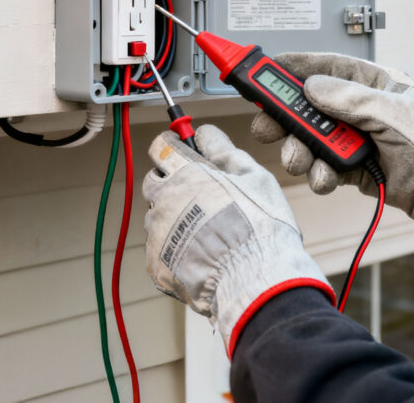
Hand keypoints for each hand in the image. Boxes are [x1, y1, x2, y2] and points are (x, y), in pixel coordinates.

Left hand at [143, 124, 334, 354]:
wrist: (254, 279)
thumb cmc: (260, 227)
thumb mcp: (254, 176)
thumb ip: (225, 151)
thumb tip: (205, 133)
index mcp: (186, 173)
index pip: (161, 146)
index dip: (170, 144)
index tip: (176, 146)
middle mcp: (164, 200)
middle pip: (154, 181)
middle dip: (170, 182)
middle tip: (198, 193)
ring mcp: (157, 234)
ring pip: (157, 217)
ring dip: (174, 218)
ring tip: (207, 232)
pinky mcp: (156, 264)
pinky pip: (161, 250)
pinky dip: (176, 250)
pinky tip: (201, 255)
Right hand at [250, 53, 413, 253]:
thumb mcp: (392, 114)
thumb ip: (350, 99)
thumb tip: (313, 85)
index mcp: (372, 84)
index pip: (327, 67)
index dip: (295, 67)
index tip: (265, 69)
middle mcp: (359, 108)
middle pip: (309, 106)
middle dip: (286, 118)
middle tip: (267, 127)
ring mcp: (354, 138)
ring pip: (311, 139)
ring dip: (299, 151)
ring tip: (300, 161)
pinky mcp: (352, 167)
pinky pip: (322, 166)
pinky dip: (318, 174)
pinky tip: (324, 178)